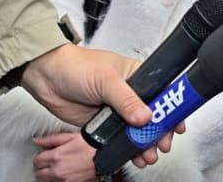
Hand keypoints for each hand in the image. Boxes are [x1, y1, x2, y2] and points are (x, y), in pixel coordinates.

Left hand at [22, 43, 183, 168]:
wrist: (46, 78)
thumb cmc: (76, 67)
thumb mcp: (106, 80)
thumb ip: (126, 100)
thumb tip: (145, 116)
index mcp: (137, 76)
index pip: (161, 94)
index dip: (171, 110)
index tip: (176, 126)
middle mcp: (130, 94)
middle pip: (152, 116)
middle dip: (158, 133)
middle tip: (162, 145)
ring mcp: (117, 110)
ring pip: (136, 130)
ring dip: (143, 144)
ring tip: (148, 156)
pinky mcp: (103, 124)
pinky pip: (119, 138)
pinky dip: (127, 149)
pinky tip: (132, 156)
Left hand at [32, 132, 96, 181]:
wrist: (107, 154)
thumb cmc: (92, 144)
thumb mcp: (71, 136)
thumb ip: (51, 139)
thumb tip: (37, 140)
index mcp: (56, 156)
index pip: (37, 160)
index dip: (41, 156)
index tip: (46, 154)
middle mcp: (57, 170)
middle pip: (39, 174)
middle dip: (43, 168)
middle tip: (52, 162)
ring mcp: (64, 179)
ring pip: (47, 181)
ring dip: (50, 175)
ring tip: (60, 167)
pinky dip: (60, 179)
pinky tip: (67, 173)